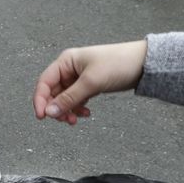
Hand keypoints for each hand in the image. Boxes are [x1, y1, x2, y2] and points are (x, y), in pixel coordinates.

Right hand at [32, 40, 147, 124]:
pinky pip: (76, 100)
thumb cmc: (118, 63)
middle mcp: (69, 69)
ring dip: (67, 111)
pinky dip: (78, 109)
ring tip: (76, 120)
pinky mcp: (88, 85)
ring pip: (64, 99)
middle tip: (65, 120)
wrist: (143, 63)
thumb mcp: (91, 82)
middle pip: (53, 93)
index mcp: (66, 61)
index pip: (44, 83)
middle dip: (57, 109)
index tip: (42, 116)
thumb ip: (69, 98)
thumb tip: (50, 112)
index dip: (40, 100)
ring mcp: (78, 78)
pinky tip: (86, 113)